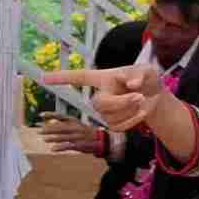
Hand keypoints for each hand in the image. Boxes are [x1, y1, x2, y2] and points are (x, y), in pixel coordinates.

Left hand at [37, 114, 96, 153]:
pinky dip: (60, 147)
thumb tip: (51, 122)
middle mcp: (76, 127)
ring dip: (53, 138)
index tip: (40, 115)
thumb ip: (64, 124)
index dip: (50, 115)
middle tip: (40, 131)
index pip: (61, 116)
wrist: (101, 140)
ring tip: (44, 139)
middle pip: (60, 127)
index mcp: (75, 121)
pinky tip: (53, 149)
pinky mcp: (79, 145)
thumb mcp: (77, 125)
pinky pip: (68, 146)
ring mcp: (78, 136)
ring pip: (63, 137)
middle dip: (49, 129)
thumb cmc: (86, 132)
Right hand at [44, 64, 165, 131]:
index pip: (78, 78)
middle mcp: (100, 95)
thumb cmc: (146, 79)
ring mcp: (104, 112)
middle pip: (99, 103)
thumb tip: (132, 85)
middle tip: (139, 96)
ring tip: (142, 100)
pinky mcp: (113, 124)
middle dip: (121, 102)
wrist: (155, 96)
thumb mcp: (147, 71)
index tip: (43, 78)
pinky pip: (118, 127)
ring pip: (110, 116)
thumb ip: (140, 75)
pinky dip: (133, 121)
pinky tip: (142, 113)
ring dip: (130, 110)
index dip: (61, 78)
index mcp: (103, 78)